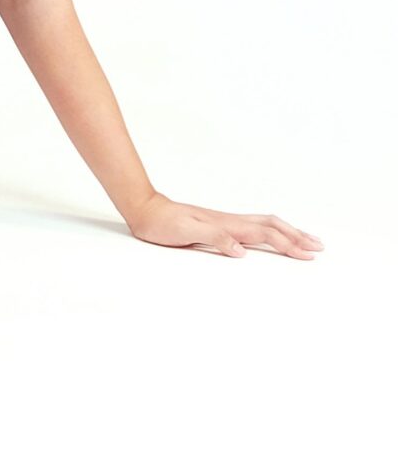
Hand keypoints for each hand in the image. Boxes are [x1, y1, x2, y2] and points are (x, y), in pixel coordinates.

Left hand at [126, 194, 322, 258]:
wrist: (146, 210)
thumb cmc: (163, 223)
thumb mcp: (186, 232)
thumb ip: (215, 239)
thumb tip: (242, 251)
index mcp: (228, 225)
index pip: (266, 234)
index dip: (289, 245)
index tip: (309, 255)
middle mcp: (231, 221)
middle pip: (273, 226)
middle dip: (297, 236)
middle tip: (319, 247)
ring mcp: (226, 221)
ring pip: (265, 224)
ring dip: (288, 231)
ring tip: (306, 239)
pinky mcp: (220, 225)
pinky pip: (253, 226)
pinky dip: (271, 231)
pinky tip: (272, 235)